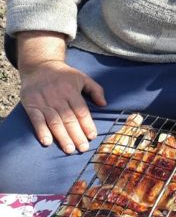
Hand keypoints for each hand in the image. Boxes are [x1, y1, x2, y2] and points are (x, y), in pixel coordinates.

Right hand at [17, 32, 105, 152]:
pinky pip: (36, 120)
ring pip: (55, 122)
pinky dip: (41, 131)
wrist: (39, 67)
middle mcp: (58, 98)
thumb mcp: (82, 77)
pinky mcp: (31, 105)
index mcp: (72, 91)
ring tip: (69, 149)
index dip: (87, 124)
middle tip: (83, 148)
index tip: (93, 136)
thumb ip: (95, 89)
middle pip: (69, 119)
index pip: (81, 111)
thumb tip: (104, 104)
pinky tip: (47, 141)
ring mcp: (44, 102)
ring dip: (62, 137)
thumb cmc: (64, 75)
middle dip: (77, 135)